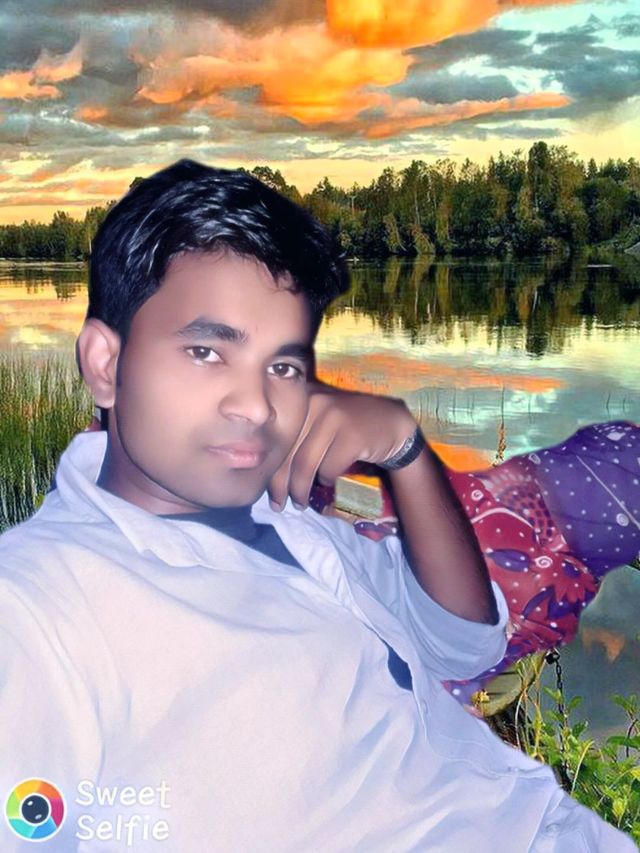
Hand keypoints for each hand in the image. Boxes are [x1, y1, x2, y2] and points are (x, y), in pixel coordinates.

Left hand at [267, 379, 416, 510]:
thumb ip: (296, 436)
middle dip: (281, 485)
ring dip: (301, 489)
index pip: (278, 439)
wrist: (393, 423)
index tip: (268, 491)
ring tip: (300, 502)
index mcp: (301, 398)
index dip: (271, 469)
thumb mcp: (319, 421)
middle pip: (289, 453)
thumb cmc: (349, 427)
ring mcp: (334, 417)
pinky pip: (329, 468)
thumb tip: (269, 473)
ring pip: (306, 464)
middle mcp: (315, 402)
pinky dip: (327, 479)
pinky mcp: (352, 435)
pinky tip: (328, 481)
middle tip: (280, 504)